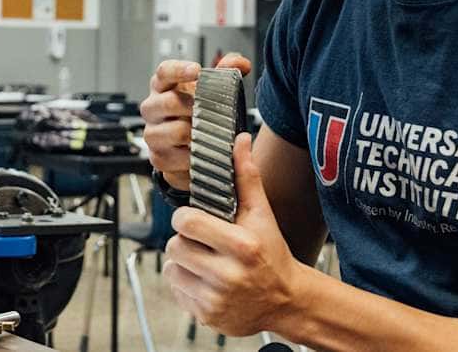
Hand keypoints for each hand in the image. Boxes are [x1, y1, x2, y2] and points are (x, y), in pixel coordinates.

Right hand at [139, 54, 250, 189]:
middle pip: (168, 102)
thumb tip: (241, 64)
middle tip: (210, 110)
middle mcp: (153, 109)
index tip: (197, 70)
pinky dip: (196, 158)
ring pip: (174, 132)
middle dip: (193, 106)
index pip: (164, 72)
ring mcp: (153, 134)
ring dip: (197, 135)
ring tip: (211, 134)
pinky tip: (205, 155)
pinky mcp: (158, 159)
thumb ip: (227, 72)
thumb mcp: (210, 88)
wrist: (185, 143)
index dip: (179, 70)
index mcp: (163, 86)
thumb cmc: (195, 110)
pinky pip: (178, 159)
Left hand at [163, 132, 306, 336]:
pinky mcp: (207, 316)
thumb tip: (240, 141)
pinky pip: (176, 291)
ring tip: (204, 261)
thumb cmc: (272, 253)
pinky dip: (186, 284)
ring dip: (182, 263)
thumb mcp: (262, 215)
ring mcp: (217, 299)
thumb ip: (247, 177)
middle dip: (184, 241)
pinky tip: (206, 280)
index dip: (186, 218)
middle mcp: (229, 275)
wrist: (286, 301)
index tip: (194, 220)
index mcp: (242, 246)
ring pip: (171, 269)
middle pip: (175, 246)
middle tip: (202, 242)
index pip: (187, 222)